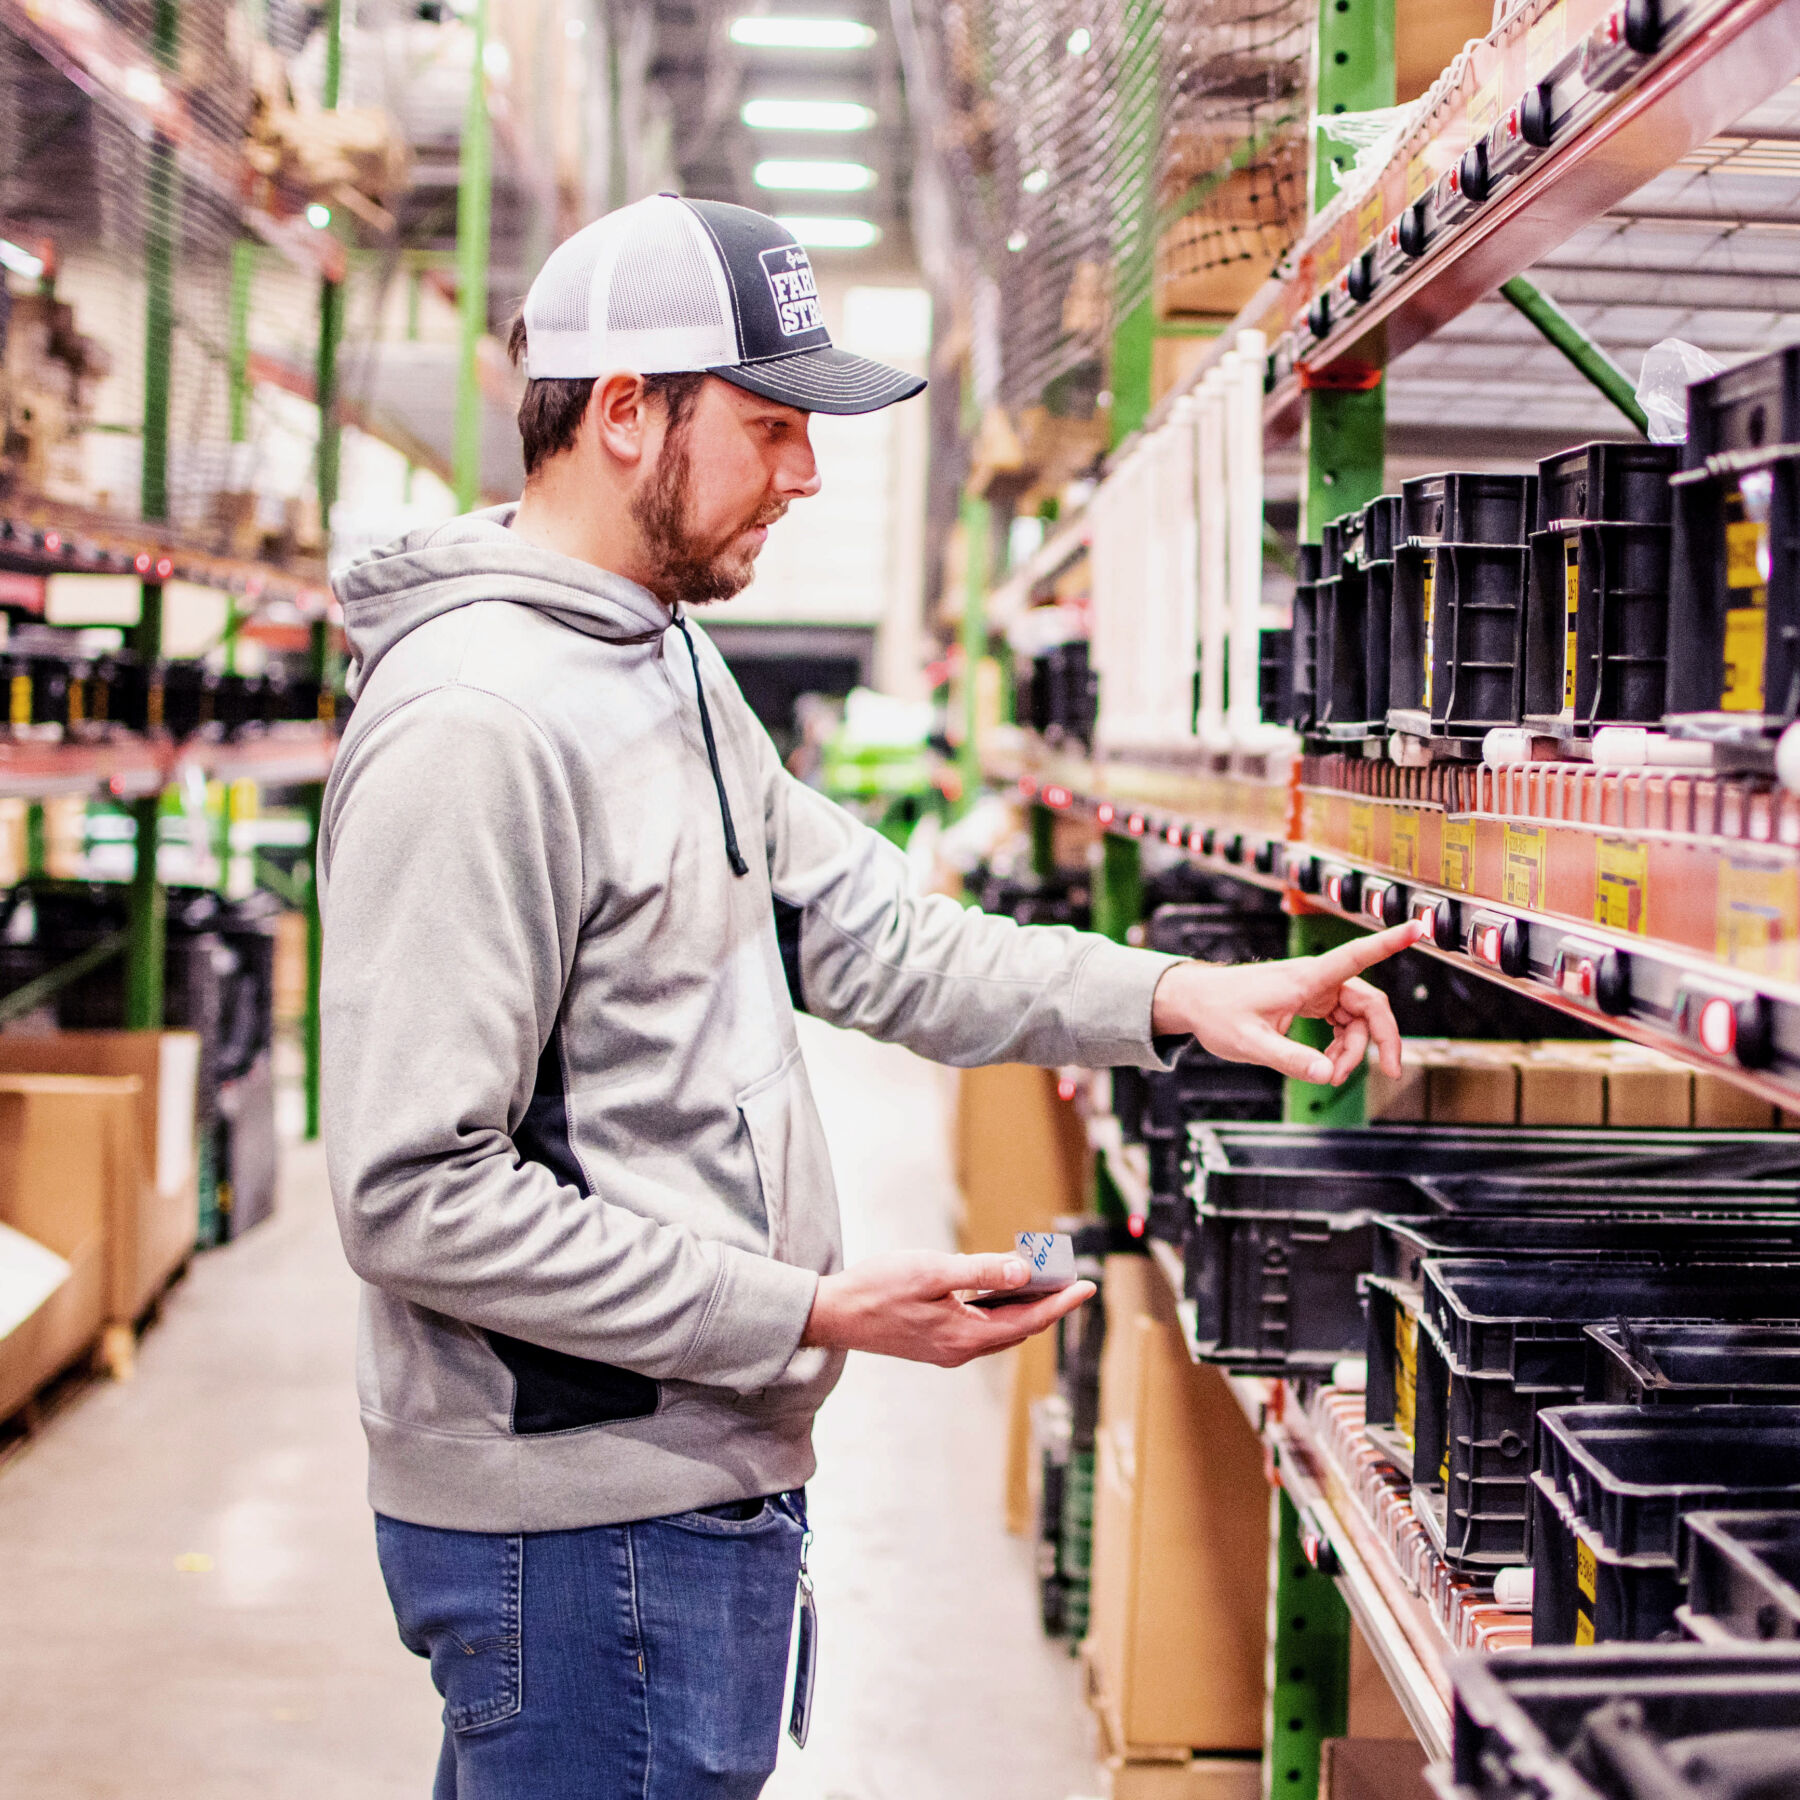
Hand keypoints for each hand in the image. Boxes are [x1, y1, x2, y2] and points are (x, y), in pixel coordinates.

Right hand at [800, 1250, 1095, 1365]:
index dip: (1061, 1302)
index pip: (1029, 1320)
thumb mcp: (932, 1271)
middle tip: (1071, 1279)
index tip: (1087, 1286)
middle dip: (1048, 1304)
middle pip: (1019, 1328)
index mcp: (965, 1335)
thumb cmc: (878, 1288)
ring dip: (1024, 1307)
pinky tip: (1001, 1290)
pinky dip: (999, 1309)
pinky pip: (981, 1328)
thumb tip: (1025, 1271)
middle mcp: (961, 1349)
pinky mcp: (936, 1342)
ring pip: (1001, 1330)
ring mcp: (948, 1349)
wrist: (834, 1314)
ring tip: (1046, 1282)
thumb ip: (980, 1271)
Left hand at [1150, 919, 1422, 1085]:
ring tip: (1332, 1075)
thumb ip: (1290, 1059)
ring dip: (1355, 1048)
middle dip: (1382, 1038)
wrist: (1193, 1000)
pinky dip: (1341, 1045)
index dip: (1388, 943)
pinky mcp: (1308, 1000)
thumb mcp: (1251, 1043)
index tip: (1417, 927)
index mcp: (1305, 978)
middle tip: (1391, 1071)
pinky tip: (1326, 1063)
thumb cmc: (1217, 1012)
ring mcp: (1313, 990)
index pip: (1356, 955)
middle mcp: (1314, 979)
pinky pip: (1341, 1022)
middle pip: (1368, 1003)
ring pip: (1356, 1017)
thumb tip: (1328, 1076)